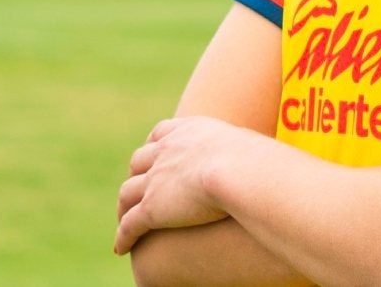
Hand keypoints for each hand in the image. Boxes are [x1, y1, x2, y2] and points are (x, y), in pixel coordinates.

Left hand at [115, 116, 247, 255]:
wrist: (237, 169)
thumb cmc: (253, 157)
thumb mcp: (245, 143)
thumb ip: (242, 148)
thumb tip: (258, 155)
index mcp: (187, 132)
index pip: (161, 133)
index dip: (154, 145)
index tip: (154, 153)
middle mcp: (166, 151)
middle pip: (139, 161)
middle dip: (137, 174)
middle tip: (140, 188)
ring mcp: (155, 179)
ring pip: (127, 193)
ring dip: (124, 207)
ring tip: (125, 220)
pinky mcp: (150, 208)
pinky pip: (129, 225)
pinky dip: (123, 237)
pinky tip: (122, 248)